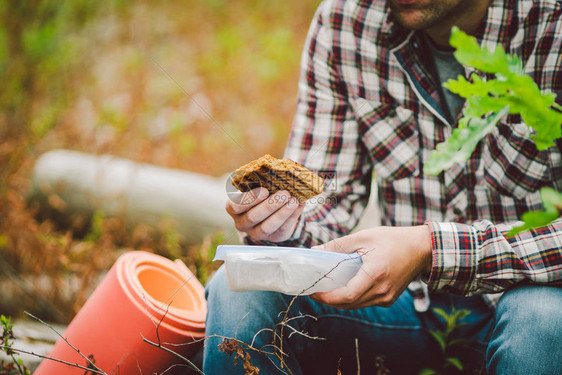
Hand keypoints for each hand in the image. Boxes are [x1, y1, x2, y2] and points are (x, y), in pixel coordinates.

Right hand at [225, 187, 305, 241]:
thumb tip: (279, 168)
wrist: (269, 212)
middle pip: (253, 217)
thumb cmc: (260, 193)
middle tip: (284, 194)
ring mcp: (256, 233)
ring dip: (282, 213)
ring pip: (267, 227)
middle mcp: (242, 223)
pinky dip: (292, 217)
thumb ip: (262, 180)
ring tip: (293, 201)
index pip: (235, 206)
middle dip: (269, 205)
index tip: (264, 191)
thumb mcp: (256, 186)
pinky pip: (282, 229)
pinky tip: (299, 205)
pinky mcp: (272, 237)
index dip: (249, 199)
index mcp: (234, 207)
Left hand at [310, 225, 432, 308]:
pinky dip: (351, 298)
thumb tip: (316, 251)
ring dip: (339, 300)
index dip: (327, 297)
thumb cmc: (393, 239)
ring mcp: (386, 297)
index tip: (313, 291)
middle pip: (349, 304)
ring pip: (356, 305)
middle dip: (329, 299)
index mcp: (375, 274)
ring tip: (324, 289)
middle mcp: (382, 291)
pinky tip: (342, 288)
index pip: (347, 295)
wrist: (421, 248)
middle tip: (314, 290)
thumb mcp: (364, 236)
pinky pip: (364, 302)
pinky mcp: (388, 298)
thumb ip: (339, 245)